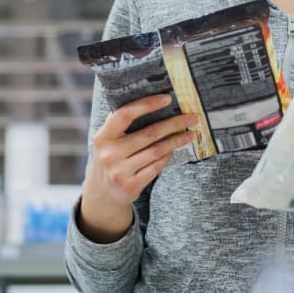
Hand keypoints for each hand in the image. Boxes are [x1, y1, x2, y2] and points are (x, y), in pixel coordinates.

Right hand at [78, 95, 196, 242]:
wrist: (102, 193)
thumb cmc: (111, 158)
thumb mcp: (107, 140)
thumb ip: (120, 123)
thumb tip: (151, 101)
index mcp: (103, 137)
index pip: (125, 115)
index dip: (147, 105)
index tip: (167, 98)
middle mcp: (109, 154)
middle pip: (148, 134)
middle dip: (174, 124)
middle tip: (192, 118)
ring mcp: (119, 172)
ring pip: (156, 151)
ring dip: (176, 141)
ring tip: (190, 134)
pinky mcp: (131, 186)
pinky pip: (156, 167)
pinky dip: (167, 157)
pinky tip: (174, 150)